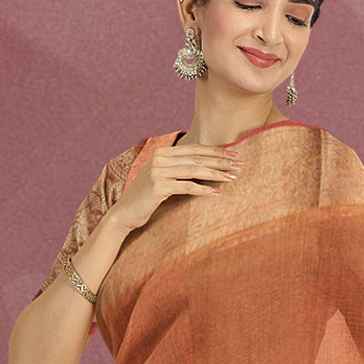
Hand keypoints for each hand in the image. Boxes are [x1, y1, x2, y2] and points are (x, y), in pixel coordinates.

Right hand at [107, 138, 243, 233]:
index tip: (233, 155)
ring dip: (216, 174)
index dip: (216, 151)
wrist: (124, 214)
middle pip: (197, 157)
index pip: (194, 149)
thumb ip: (177, 169)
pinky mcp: (159, 187)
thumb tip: (204, 168)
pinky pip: (187, 187)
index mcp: (162, 152)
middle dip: (220, 160)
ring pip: (194, 170)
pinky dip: (203, 190)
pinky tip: (217, 193)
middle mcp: (160, 158)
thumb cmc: (146, 199)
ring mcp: (158, 171)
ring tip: (232, 178)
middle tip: (239, 164)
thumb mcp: (162, 179)